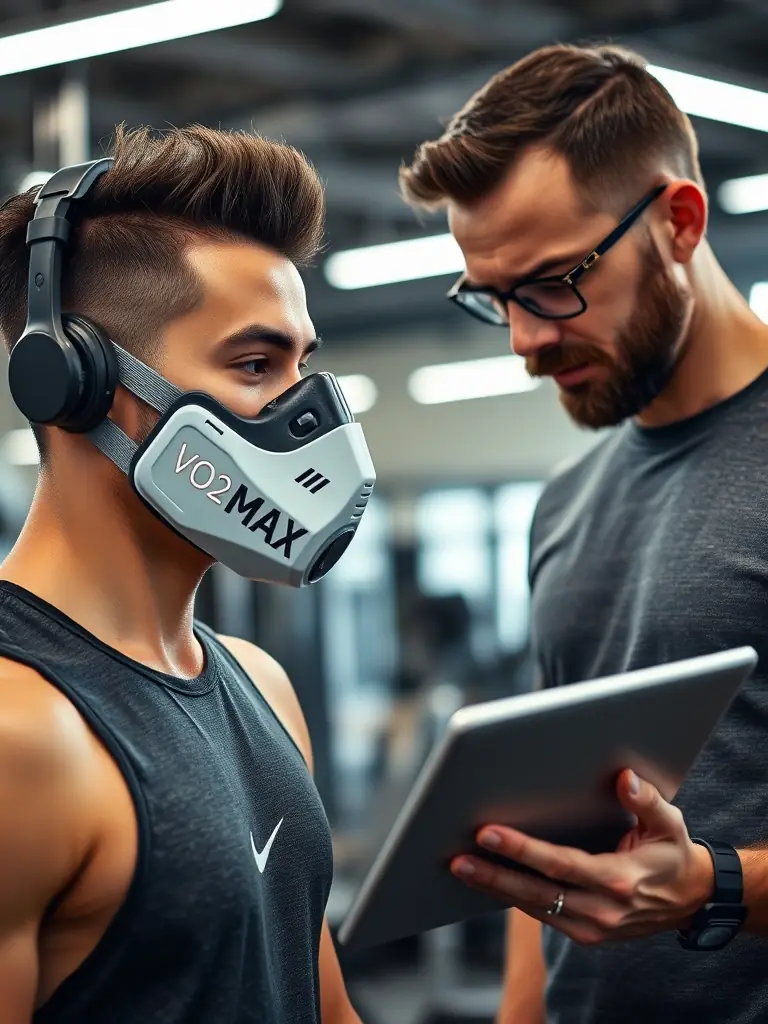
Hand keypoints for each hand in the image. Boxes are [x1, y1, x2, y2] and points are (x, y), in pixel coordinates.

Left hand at [451, 770, 714, 945]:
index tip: (488, 832)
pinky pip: (542, 914)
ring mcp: (592, 928)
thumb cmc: (673, 853)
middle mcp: (602, 909)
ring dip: (495, 888)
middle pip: (536, 892)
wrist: (690, 900)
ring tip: (459, 866)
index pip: (559, 864)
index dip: (521, 849)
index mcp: (619, 879)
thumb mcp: (670, 823)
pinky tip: (487, 879)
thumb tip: (624, 778)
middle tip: (457, 858)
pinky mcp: (585, 934)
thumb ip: (647, 801)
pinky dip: (514, 896)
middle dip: (493, 875)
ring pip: (534, 907)